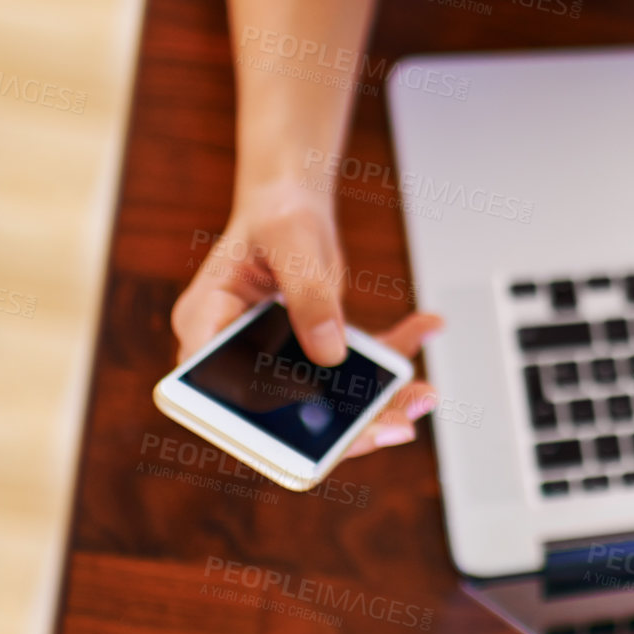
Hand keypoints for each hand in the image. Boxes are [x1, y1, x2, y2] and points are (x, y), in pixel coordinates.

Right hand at [171, 178, 441, 456]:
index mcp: (206, 328)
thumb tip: (332, 354)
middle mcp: (238, 354)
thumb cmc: (275, 211)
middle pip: (285, 415)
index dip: (268, 433)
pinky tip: (427, 327)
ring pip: (328, 400)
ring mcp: (278, 358)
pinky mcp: (313, 349)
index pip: (225, 399)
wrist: (291, 198)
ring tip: (425, 395)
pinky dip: (393, 353)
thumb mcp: (292, 241)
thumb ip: (308, 294)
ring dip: (381, 401)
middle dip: (346, 429)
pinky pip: (355, 366)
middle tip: (399, 426)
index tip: (324, 435)